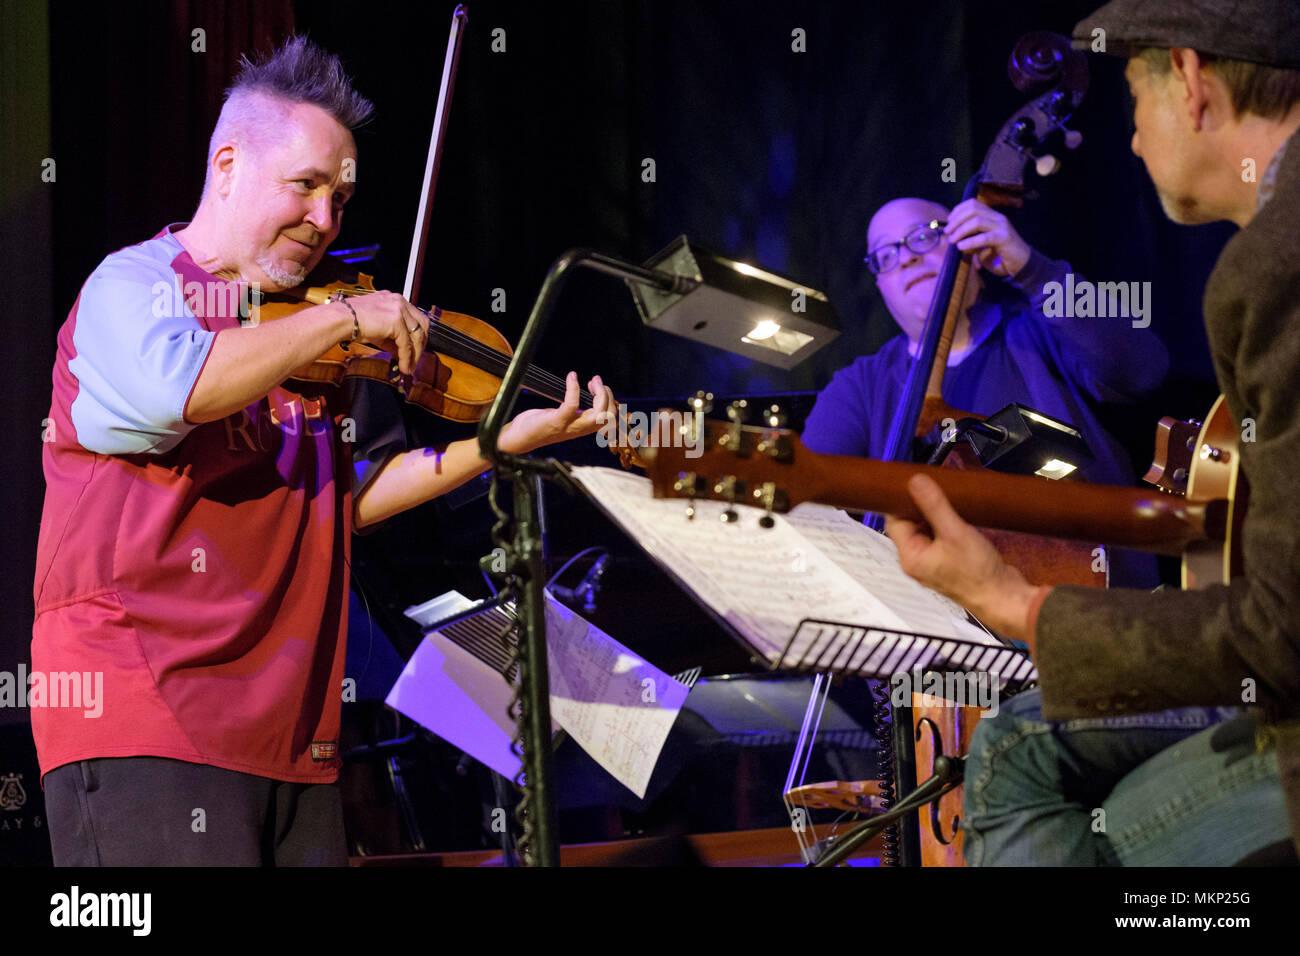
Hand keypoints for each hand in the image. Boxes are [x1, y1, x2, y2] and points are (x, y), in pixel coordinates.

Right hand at [344, 290, 428, 374]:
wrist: (339, 319)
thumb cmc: (350, 321)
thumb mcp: (377, 328)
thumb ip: (391, 338)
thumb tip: (399, 351)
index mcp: (394, 299)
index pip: (415, 318)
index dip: (417, 336)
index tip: (415, 349)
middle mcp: (398, 301)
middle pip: (422, 324)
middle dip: (421, 344)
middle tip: (416, 359)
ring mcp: (398, 309)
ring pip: (417, 335)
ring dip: (415, 354)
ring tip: (409, 367)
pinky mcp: (396, 320)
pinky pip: (406, 343)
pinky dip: (407, 358)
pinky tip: (403, 366)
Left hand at [498, 373, 615, 454]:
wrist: (519, 438)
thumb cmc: (538, 426)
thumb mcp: (561, 417)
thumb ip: (573, 410)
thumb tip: (580, 395)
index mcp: (583, 427)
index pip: (609, 418)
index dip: (609, 400)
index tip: (597, 385)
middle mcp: (579, 429)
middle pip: (609, 416)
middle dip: (608, 396)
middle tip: (596, 381)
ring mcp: (569, 426)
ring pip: (598, 414)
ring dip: (600, 393)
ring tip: (592, 380)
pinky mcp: (557, 421)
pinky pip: (572, 405)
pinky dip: (574, 388)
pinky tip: (572, 376)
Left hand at [884, 474, 1046, 642]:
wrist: (1004, 597)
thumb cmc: (977, 573)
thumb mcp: (954, 532)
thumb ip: (934, 506)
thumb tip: (915, 481)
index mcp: (910, 557)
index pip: (894, 521)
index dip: (901, 501)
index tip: (912, 482)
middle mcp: (918, 561)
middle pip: (910, 525)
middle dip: (920, 507)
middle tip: (934, 487)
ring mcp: (934, 563)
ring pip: (927, 531)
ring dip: (935, 515)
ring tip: (948, 498)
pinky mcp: (949, 563)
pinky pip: (941, 538)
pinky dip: (946, 526)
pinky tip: (958, 515)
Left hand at [944, 198, 1031, 277]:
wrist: (1023, 264)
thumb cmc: (1001, 255)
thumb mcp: (983, 244)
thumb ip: (972, 238)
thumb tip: (953, 237)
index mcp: (993, 216)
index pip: (974, 204)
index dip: (958, 210)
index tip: (948, 221)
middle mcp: (998, 218)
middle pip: (974, 209)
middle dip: (957, 219)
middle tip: (947, 231)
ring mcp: (1002, 227)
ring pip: (977, 221)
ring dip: (961, 230)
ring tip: (952, 240)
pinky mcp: (1004, 239)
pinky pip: (984, 237)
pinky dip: (970, 242)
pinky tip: (961, 247)